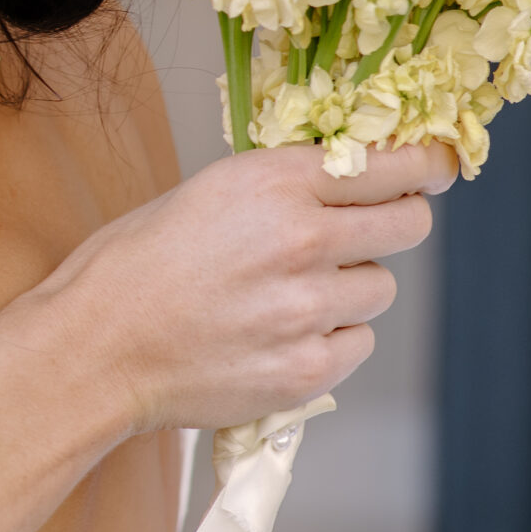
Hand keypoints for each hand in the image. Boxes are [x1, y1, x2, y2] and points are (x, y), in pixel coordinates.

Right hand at [29, 141, 453, 435]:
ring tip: (288, 297)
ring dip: (350, 289)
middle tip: (364, 234)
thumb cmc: (131, 268)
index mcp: (270, 183)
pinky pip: (357, 342)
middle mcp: (300, 240)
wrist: (94, 350)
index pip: (388, 163)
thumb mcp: (202, 194)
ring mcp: (308, 309)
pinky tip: (278, 335)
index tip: (436, 165)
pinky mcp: (308, 368)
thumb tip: (346, 180)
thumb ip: (279, 187)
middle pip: (408, 223)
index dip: (423, 164)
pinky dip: (330, 338)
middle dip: (395, 221)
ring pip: (380, 288)